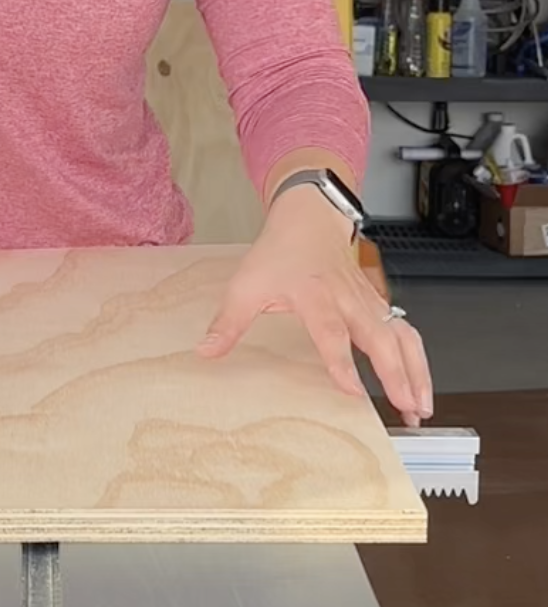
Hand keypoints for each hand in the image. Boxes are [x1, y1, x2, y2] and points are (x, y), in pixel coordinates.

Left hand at [197, 186, 432, 426]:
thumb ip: (228, 322)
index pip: (330, 331)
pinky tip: (421, 385)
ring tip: (420, 406)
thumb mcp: (246, 285)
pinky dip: (417, 358)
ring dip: (416, 370)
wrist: (307, 219)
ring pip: (400, 335)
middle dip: (396, 373)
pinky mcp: (379, 304)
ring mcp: (367, 301)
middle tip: (406, 407)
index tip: (353, 389)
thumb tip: (206, 352)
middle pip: (379, 336)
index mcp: (314, 294)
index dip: (341, 360)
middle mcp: (347, 299)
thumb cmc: (278, 253)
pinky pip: (404, 331)